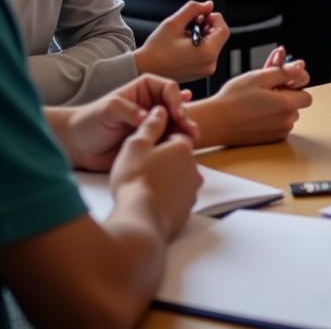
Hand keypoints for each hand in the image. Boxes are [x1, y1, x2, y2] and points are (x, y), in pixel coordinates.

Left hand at [63, 74, 198, 171]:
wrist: (78, 146)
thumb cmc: (89, 121)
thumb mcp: (108, 109)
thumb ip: (128, 110)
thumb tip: (148, 118)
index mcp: (143, 89)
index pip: (168, 88)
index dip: (176, 99)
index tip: (177, 114)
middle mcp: (150, 104)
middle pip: (176, 106)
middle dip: (185, 116)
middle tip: (190, 130)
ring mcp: (151, 124)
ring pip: (175, 123)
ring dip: (185, 129)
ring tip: (192, 138)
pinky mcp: (150, 141)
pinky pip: (168, 140)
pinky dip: (178, 141)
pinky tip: (187, 142)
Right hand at [109, 106, 201, 239]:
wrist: (140, 219)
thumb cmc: (136, 179)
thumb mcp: (137, 144)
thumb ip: (151, 125)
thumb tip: (161, 110)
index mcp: (183, 148)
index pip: (176, 136)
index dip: (159, 141)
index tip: (145, 149)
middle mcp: (194, 168)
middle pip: (179, 159)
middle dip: (164, 161)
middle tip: (142, 169)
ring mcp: (192, 192)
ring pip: (179, 179)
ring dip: (167, 180)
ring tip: (145, 187)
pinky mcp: (186, 211)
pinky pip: (177, 199)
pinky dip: (167, 199)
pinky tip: (150, 202)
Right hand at [134, 0, 229, 81]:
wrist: (145, 69)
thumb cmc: (157, 49)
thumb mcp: (174, 22)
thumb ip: (193, 9)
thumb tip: (208, 5)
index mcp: (207, 52)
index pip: (224, 29)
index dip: (214, 18)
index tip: (201, 15)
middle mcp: (210, 64)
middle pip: (219, 37)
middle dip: (207, 25)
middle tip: (191, 22)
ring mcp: (205, 70)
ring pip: (213, 44)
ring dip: (203, 34)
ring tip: (185, 33)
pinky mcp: (200, 72)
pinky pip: (207, 54)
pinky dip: (200, 44)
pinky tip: (184, 43)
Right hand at [189, 62, 312, 146]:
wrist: (216, 122)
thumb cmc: (233, 98)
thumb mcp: (258, 77)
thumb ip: (283, 71)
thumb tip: (300, 66)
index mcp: (287, 104)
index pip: (306, 94)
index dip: (295, 86)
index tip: (282, 81)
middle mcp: (286, 121)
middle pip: (297, 105)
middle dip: (286, 95)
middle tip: (266, 88)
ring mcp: (278, 132)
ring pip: (287, 115)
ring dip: (278, 106)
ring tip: (257, 99)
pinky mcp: (270, 139)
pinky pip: (279, 125)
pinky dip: (272, 118)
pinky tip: (255, 111)